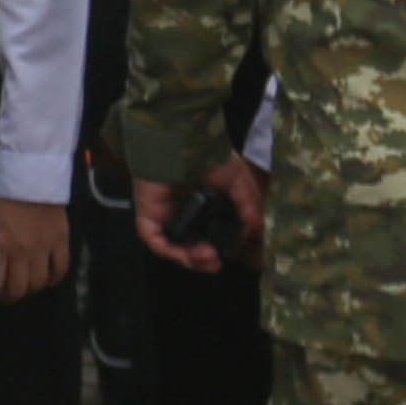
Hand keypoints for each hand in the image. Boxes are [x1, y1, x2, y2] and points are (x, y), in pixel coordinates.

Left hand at [0, 197, 73, 301]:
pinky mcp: (60, 238)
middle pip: (19, 288)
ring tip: (26, 284)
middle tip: (8, 293)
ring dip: (32, 287)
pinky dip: (54, 278)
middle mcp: (21, 248)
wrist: (28, 168)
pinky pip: (61, 268)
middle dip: (12, 295)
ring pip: (39, 282)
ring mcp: (43, 245)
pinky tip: (47, 279)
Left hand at [135, 154, 261, 272]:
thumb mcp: (237, 179)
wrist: (181, 141)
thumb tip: (257, 226)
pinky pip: (155, 240)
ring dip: (190, 259)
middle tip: (215, 264)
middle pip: (189, 248)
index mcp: (201, 208)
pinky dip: (169, 250)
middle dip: (202, 262)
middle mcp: (182, 214)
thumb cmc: (207, 155)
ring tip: (208, 256)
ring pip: (173, 249)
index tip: (228, 256)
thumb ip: (248, 202)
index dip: (218, 251)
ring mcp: (163, 216)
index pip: (208, 238)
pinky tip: (186, 252)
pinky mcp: (148, 215)